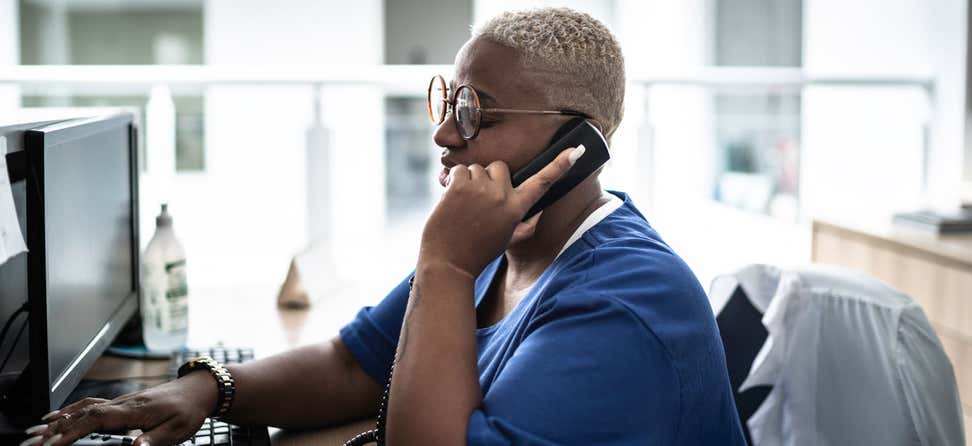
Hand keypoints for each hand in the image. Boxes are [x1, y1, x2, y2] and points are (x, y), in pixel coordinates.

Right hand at [22, 371, 217, 445]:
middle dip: (55, 429)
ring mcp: (120, 402)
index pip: (96, 420)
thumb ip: (155, 439)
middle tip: (32, 443)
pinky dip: (70, 411)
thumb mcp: (177, 430)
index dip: (73, 431)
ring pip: (83, 409)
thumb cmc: (188, 410)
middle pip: (82, 414)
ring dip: (58, 420)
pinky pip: (90, 406)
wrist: (198, 390)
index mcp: (134, 411)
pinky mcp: (121, 404)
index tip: (54, 443)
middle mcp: (123, 404)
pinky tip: (58, 417)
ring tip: (35, 433)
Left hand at [419, 145, 583, 277]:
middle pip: (500, 167)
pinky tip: (451, 201)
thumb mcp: (508, 239)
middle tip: (480, 201)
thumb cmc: (478, 252)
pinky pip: (459, 170)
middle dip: (490, 178)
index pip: (542, 182)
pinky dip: (452, 181)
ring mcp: (481, 189)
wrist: (449, 262)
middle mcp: (503, 196)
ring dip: (469, 181)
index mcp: (517, 209)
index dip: (560, 165)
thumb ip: (527, 225)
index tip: (577, 150)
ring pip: (477, 168)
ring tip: (463, 205)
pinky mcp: (460, 185)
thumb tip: (540, 211)